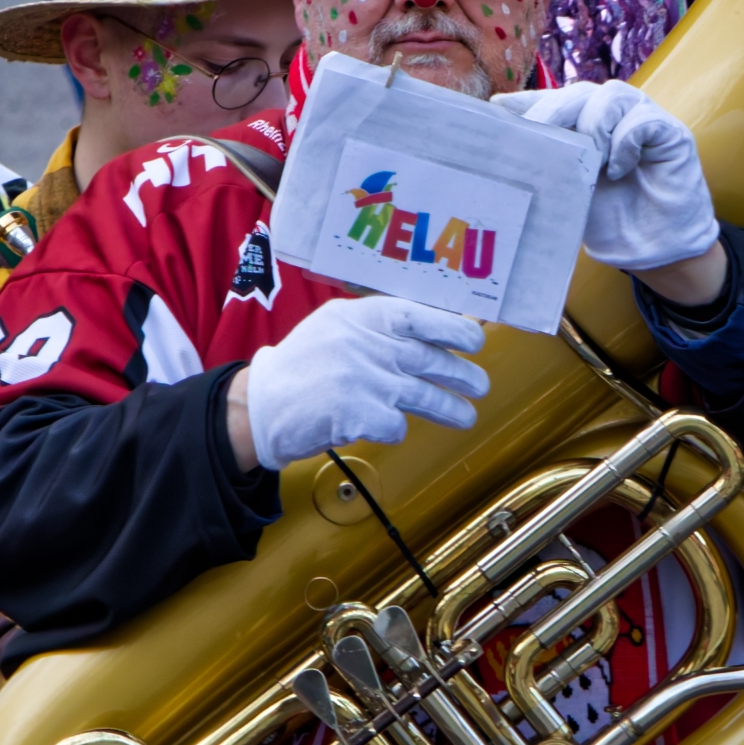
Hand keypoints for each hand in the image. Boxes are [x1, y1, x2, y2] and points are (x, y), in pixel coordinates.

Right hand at [231, 294, 488, 469]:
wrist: (263, 404)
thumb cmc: (305, 364)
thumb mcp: (337, 326)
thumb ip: (379, 326)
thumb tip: (436, 330)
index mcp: (364, 317)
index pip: (422, 317)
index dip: (454, 330)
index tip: (476, 342)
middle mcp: (368, 345)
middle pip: (431, 360)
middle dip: (461, 375)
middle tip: (480, 385)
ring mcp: (366, 381)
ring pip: (425, 396)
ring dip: (450, 408)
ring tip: (466, 416)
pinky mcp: (360, 416)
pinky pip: (397, 425)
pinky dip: (395, 427)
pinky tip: (382, 424)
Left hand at [496, 80, 723, 299]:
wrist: (653, 250)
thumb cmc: (611, 220)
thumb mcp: (567, 193)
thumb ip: (546, 167)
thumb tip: (504, 152)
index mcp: (584, 125)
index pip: (554, 101)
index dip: (529, 102)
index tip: (497, 110)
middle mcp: (613, 115)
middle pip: (579, 93)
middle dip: (553, 110)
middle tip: (536, 132)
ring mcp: (642, 120)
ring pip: (612, 96)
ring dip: (594, 125)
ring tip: (591, 159)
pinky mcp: (671, 134)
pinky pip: (644, 120)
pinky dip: (625, 141)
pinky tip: (617, 169)